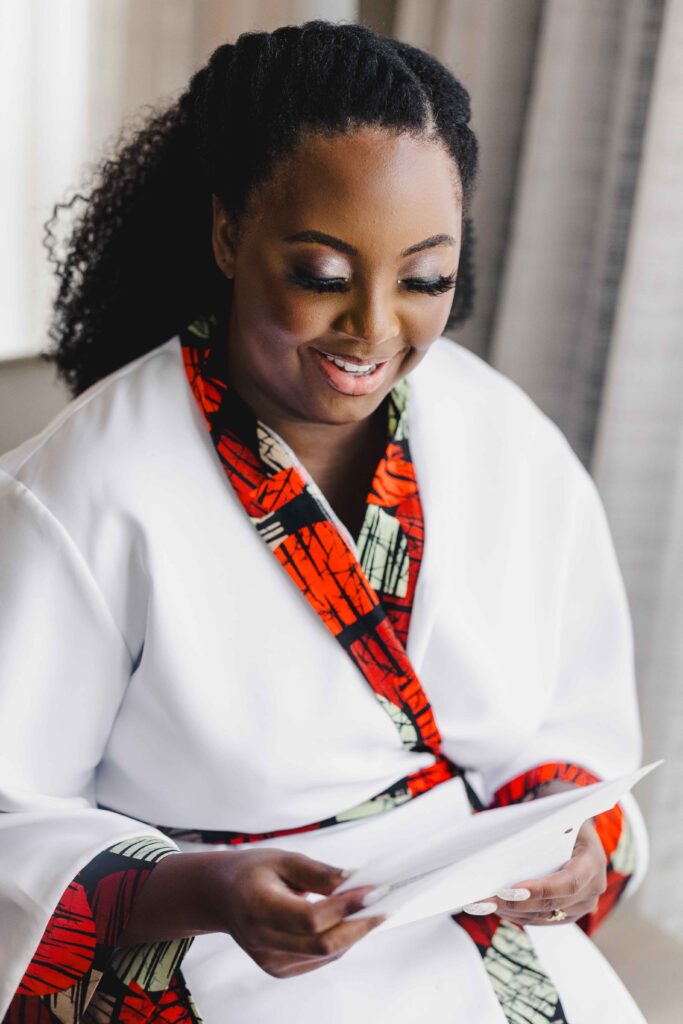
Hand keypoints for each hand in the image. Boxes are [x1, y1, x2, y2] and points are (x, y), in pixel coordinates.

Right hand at [201, 848, 384, 976]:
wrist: (222, 897)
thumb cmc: (254, 871)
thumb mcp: (284, 859)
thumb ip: (320, 874)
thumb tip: (358, 882)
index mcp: (257, 907)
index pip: (310, 918)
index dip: (346, 906)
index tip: (376, 888)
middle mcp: (261, 941)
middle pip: (323, 944)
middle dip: (361, 924)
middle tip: (387, 902)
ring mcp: (270, 961)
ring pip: (327, 953)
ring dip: (356, 932)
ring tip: (375, 907)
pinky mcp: (279, 970)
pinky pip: (321, 958)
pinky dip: (341, 940)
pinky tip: (351, 920)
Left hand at [463, 818, 606, 924]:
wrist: (577, 827)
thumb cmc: (562, 817)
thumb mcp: (557, 816)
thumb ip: (537, 830)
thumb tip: (498, 838)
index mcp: (593, 860)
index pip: (568, 882)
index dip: (541, 889)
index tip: (511, 889)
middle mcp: (593, 887)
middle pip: (552, 904)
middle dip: (516, 903)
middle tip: (487, 900)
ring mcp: (584, 904)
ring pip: (545, 917)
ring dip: (513, 912)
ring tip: (485, 905)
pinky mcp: (571, 912)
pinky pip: (545, 920)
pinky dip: (521, 915)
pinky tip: (499, 908)